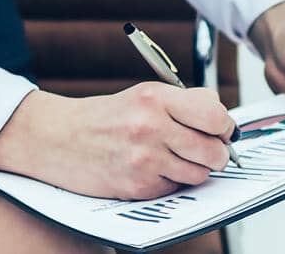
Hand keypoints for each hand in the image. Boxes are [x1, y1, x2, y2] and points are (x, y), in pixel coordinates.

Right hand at [0, 84, 236, 200]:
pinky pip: (176, 189)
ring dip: (196, 170)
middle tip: (208, 149)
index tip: (222, 129)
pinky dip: (172, 182)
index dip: (225, 126)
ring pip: (199, 174)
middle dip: (217, 153)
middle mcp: (151, 127)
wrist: (59, 140)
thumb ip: (185, 101)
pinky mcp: (137, 187)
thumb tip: (223, 118)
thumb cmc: (106, 117)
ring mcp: (144, 160)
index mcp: (156, 98)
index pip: (215, 116)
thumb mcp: (144, 95)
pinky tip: (156, 169)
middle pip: (213, 150)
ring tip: (177, 158)